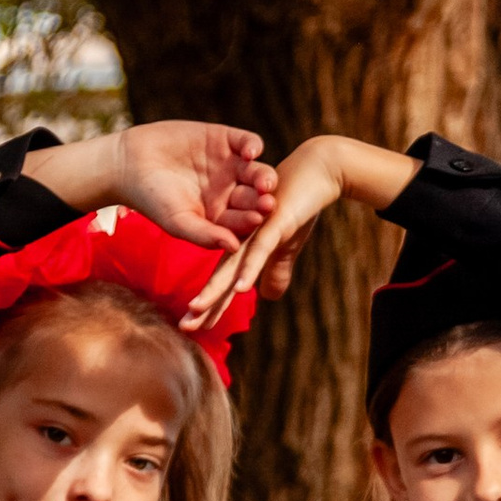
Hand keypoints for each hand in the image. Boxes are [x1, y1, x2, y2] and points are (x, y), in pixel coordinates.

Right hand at [24, 124, 276, 251]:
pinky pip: (246, 142)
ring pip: (257, 171)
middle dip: (262, 200)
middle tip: (267, 204)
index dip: (251, 221)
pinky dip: (251, 145)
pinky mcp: (225, 139)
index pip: (245, 221)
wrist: (129, 163)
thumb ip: (205, 236)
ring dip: (263, 176)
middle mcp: (232, 192)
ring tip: (264, 181)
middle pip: (256, 197)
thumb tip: (235, 248)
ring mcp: (231, 165)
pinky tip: (250, 152)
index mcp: (224, 216)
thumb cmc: (152, 200)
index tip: (256, 222)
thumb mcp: (178, 222)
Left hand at [186, 134, 418, 331]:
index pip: (224, 280)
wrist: (316, 173)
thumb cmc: (299, 206)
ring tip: (196, 309)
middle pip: (220, 276)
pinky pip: (260, 248)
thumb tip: (268, 297)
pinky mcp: (274, 223)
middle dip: (204, 303)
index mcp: (244, 246)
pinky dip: (250, 268)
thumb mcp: (287, 245)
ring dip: (214, 289)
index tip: (191, 326)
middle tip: (185, 326)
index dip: (210, 304)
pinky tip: (241, 288)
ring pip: (231, 264)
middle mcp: (243, 239)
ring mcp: (256, 231)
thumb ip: (276, 270)